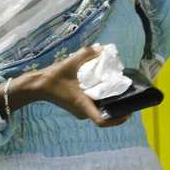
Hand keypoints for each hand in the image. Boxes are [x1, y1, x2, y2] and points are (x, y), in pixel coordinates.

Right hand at [0, 45, 129, 127]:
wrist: (39, 84)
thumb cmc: (55, 77)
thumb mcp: (71, 62)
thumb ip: (87, 53)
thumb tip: (103, 49)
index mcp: (83, 105)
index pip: (101, 121)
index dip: (117, 119)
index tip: (128, 112)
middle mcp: (83, 112)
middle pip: (105, 116)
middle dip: (119, 110)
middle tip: (130, 97)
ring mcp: (81, 111)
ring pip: (101, 111)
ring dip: (111, 104)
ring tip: (121, 91)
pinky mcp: (79, 107)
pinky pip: (95, 106)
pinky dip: (103, 100)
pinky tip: (108, 88)